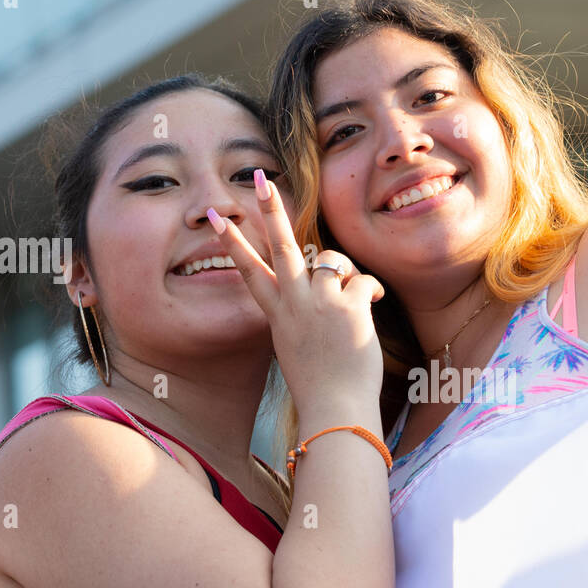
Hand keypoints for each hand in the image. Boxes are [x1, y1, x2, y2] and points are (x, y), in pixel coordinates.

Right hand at [209, 171, 385, 414]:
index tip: (216, 217)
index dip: (233, 242)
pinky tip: (370, 308)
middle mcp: (294, 304)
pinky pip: (362, 279)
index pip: (249, 271)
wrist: (336, 409)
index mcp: (277, 316)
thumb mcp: (298, 346)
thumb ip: (301, 314)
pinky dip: (370, 290)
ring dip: (345, 271)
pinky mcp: (347, 306)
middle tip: (259, 178)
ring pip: (330, 259)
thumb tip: (317, 287)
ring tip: (353, 295)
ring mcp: (319, 303)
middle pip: (280, 246)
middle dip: (269, 209)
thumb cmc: (321, 385)